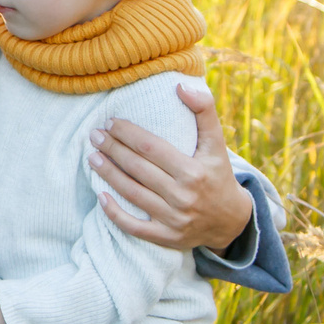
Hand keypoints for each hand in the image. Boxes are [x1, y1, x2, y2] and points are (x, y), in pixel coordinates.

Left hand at [89, 82, 253, 253]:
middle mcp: (183, 196)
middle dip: (112, 150)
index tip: (111, 122)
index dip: (128, 134)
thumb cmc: (218, 174)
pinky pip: (134, 227)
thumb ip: (204, 110)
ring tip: (92, 157)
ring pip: (132, 194)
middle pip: (137, 169)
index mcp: (193, 171)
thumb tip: (181, 85)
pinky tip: (100, 196)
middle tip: (94, 135)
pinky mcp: (166, 237)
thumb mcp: (217, 143)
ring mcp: (173, 219)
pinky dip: (115, 214)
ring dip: (108, 174)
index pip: (151, 148)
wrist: (230, 221)